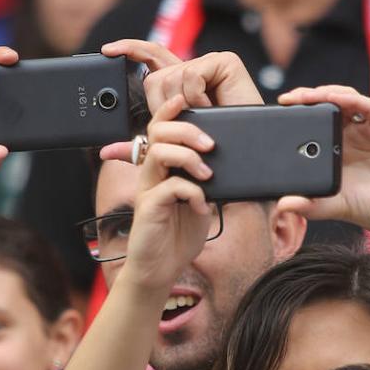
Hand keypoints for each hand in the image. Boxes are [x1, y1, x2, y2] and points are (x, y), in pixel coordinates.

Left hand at [99, 42, 262, 160]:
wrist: (242, 158)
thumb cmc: (211, 153)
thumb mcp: (168, 147)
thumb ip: (140, 148)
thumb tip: (106, 152)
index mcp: (182, 83)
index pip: (151, 58)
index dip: (130, 49)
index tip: (107, 51)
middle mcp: (196, 69)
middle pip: (156, 76)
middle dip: (161, 103)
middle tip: (183, 119)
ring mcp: (211, 63)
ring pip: (172, 78)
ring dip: (184, 106)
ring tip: (204, 116)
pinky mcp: (224, 62)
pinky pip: (191, 76)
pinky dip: (196, 97)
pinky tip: (211, 106)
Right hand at [115, 95, 215, 289]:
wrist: (159, 269)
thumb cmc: (178, 236)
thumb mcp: (199, 201)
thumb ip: (205, 180)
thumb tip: (223, 162)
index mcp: (161, 168)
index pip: (161, 128)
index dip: (171, 109)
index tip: (188, 100)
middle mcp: (150, 174)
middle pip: (159, 132)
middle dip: (187, 130)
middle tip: (210, 145)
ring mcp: (147, 189)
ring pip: (161, 152)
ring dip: (189, 157)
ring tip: (207, 175)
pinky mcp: (148, 208)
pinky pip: (170, 187)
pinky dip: (192, 193)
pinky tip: (201, 206)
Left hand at [274, 86, 369, 249]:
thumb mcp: (334, 206)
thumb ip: (310, 205)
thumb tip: (282, 206)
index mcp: (334, 150)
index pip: (311, 126)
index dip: (294, 117)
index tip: (274, 115)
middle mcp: (351, 135)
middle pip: (325, 107)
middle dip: (305, 100)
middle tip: (286, 99)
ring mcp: (369, 127)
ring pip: (344, 101)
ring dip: (324, 94)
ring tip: (306, 96)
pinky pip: (367, 106)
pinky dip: (349, 99)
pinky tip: (334, 98)